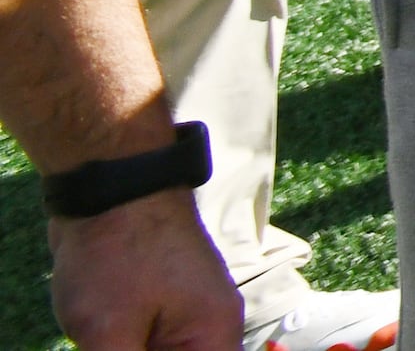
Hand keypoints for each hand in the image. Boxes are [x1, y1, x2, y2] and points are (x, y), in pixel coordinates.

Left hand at [46, 194, 242, 350]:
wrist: (110, 183)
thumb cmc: (118, 253)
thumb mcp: (108, 337)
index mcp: (214, 338)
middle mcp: (210, 328)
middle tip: (107, 344)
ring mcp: (186, 314)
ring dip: (124, 350)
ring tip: (101, 332)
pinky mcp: (160, 304)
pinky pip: (146, 346)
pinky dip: (119, 348)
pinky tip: (97, 337)